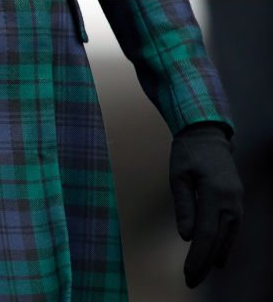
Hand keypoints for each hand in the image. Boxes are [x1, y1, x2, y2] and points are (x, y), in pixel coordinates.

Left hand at [169, 122, 242, 288]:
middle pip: (219, 239)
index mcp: (215, 192)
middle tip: (191, 281)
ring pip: (229, 236)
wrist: (207, 133)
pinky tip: (218, 257)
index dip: (198, 256)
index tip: (188, 273)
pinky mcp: (236, 199)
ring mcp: (237, 200)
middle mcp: (231, 199)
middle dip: (205, 263)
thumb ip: (183, 205)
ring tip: (202, 273)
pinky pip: (233, 227)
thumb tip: (187, 236)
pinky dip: (226, 243)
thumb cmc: (187, 152)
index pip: (206, 233)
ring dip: (216, 256)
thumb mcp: (178, 175)